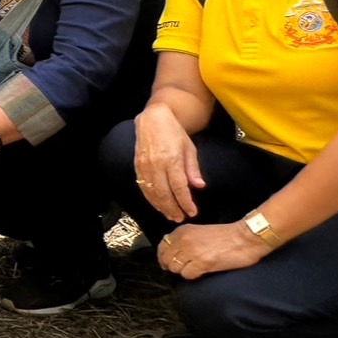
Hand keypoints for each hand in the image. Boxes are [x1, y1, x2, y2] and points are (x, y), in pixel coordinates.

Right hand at [133, 104, 204, 222]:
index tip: (192, 212)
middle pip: (164, 193)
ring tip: (171, 215)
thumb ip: (193, 169)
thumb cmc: (174, 132)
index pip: (179, 187)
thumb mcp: (189, 148)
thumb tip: (199, 186)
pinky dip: (151, 199)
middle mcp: (157, 165)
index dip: (185, 202)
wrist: (153, 119)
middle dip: (173, 208)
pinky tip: (158, 205)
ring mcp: (145, 166)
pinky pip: (143, 187)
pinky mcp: (137, 166)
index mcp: (172, 159)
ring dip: (161, 206)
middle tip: (180, 218)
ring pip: (152, 193)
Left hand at [158, 221, 268, 279]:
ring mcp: (192, 251)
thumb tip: (171, 249)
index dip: (163, 257)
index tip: (166, 263)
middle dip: (172, 266)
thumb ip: (184, 238)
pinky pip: (187, 275)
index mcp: (182, 231)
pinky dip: (193, 275)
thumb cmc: (226, 235)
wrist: (245, 238)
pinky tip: (201, 271)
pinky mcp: (202, 263)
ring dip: (183, 271)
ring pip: (175, 268)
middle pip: (167, 259)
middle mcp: (184, 240)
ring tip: (194, 269)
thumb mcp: (199, 231)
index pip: (163, 247)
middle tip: (182, 268)